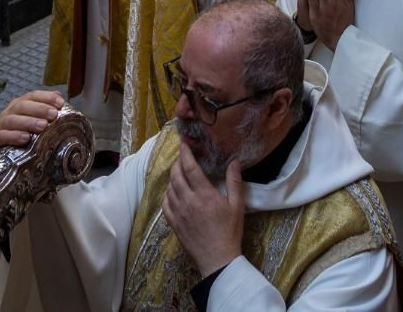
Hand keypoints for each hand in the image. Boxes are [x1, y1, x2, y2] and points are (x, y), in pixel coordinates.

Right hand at [0, 91, 65, 148]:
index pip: (33, 96)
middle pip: (22, 106)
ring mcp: (0, 125)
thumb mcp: (34, 122)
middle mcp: (10, 111)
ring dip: (28, 122)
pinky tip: (25, 138)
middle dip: (39, 109)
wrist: (1, 153)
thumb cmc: (21, 134)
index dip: (46, 97)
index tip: (60, 103)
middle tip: (53, 115)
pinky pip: (2, 136)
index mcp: (20, 104)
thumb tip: (59, 96)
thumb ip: (46, 110)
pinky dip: (13, 136)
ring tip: (42, 126)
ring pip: (12, 120)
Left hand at [163, 145, 244, 277]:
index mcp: (204, 194)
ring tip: (179, 174)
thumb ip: (234, 181)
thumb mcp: (237, 205)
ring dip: (172, 177)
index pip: (190, 167)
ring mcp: (178, 212)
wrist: (217, 258)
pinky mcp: (173, 223)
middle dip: (177, 163)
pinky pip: (165, 203)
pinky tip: (173, 192)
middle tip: (182, 158)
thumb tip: (234, 161)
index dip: (185, 153)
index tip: (183, 143)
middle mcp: (188, 201)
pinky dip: (167, 194)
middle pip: (176, 175)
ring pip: (169, 188)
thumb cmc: (230, 231)